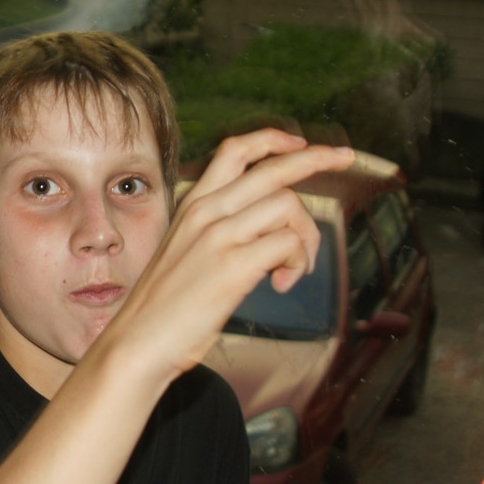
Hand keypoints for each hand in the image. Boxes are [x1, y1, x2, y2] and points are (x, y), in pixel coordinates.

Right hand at [96, 130, 355, 379]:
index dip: (271, 140)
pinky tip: (280, 284)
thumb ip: (219, 231)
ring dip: (305, 240)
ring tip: (291, 271)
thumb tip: (271, 230)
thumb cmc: (163, 308)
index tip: (299, 142)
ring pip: (288, 208)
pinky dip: (296, 264)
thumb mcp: (184, 252)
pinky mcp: (233, 266)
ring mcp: (219, 237)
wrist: (137, 342)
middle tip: (347, 157)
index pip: (234, 151)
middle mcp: (206, 212)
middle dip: (317, 158)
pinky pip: (288, 244)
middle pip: (273, 168)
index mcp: (192, 205)